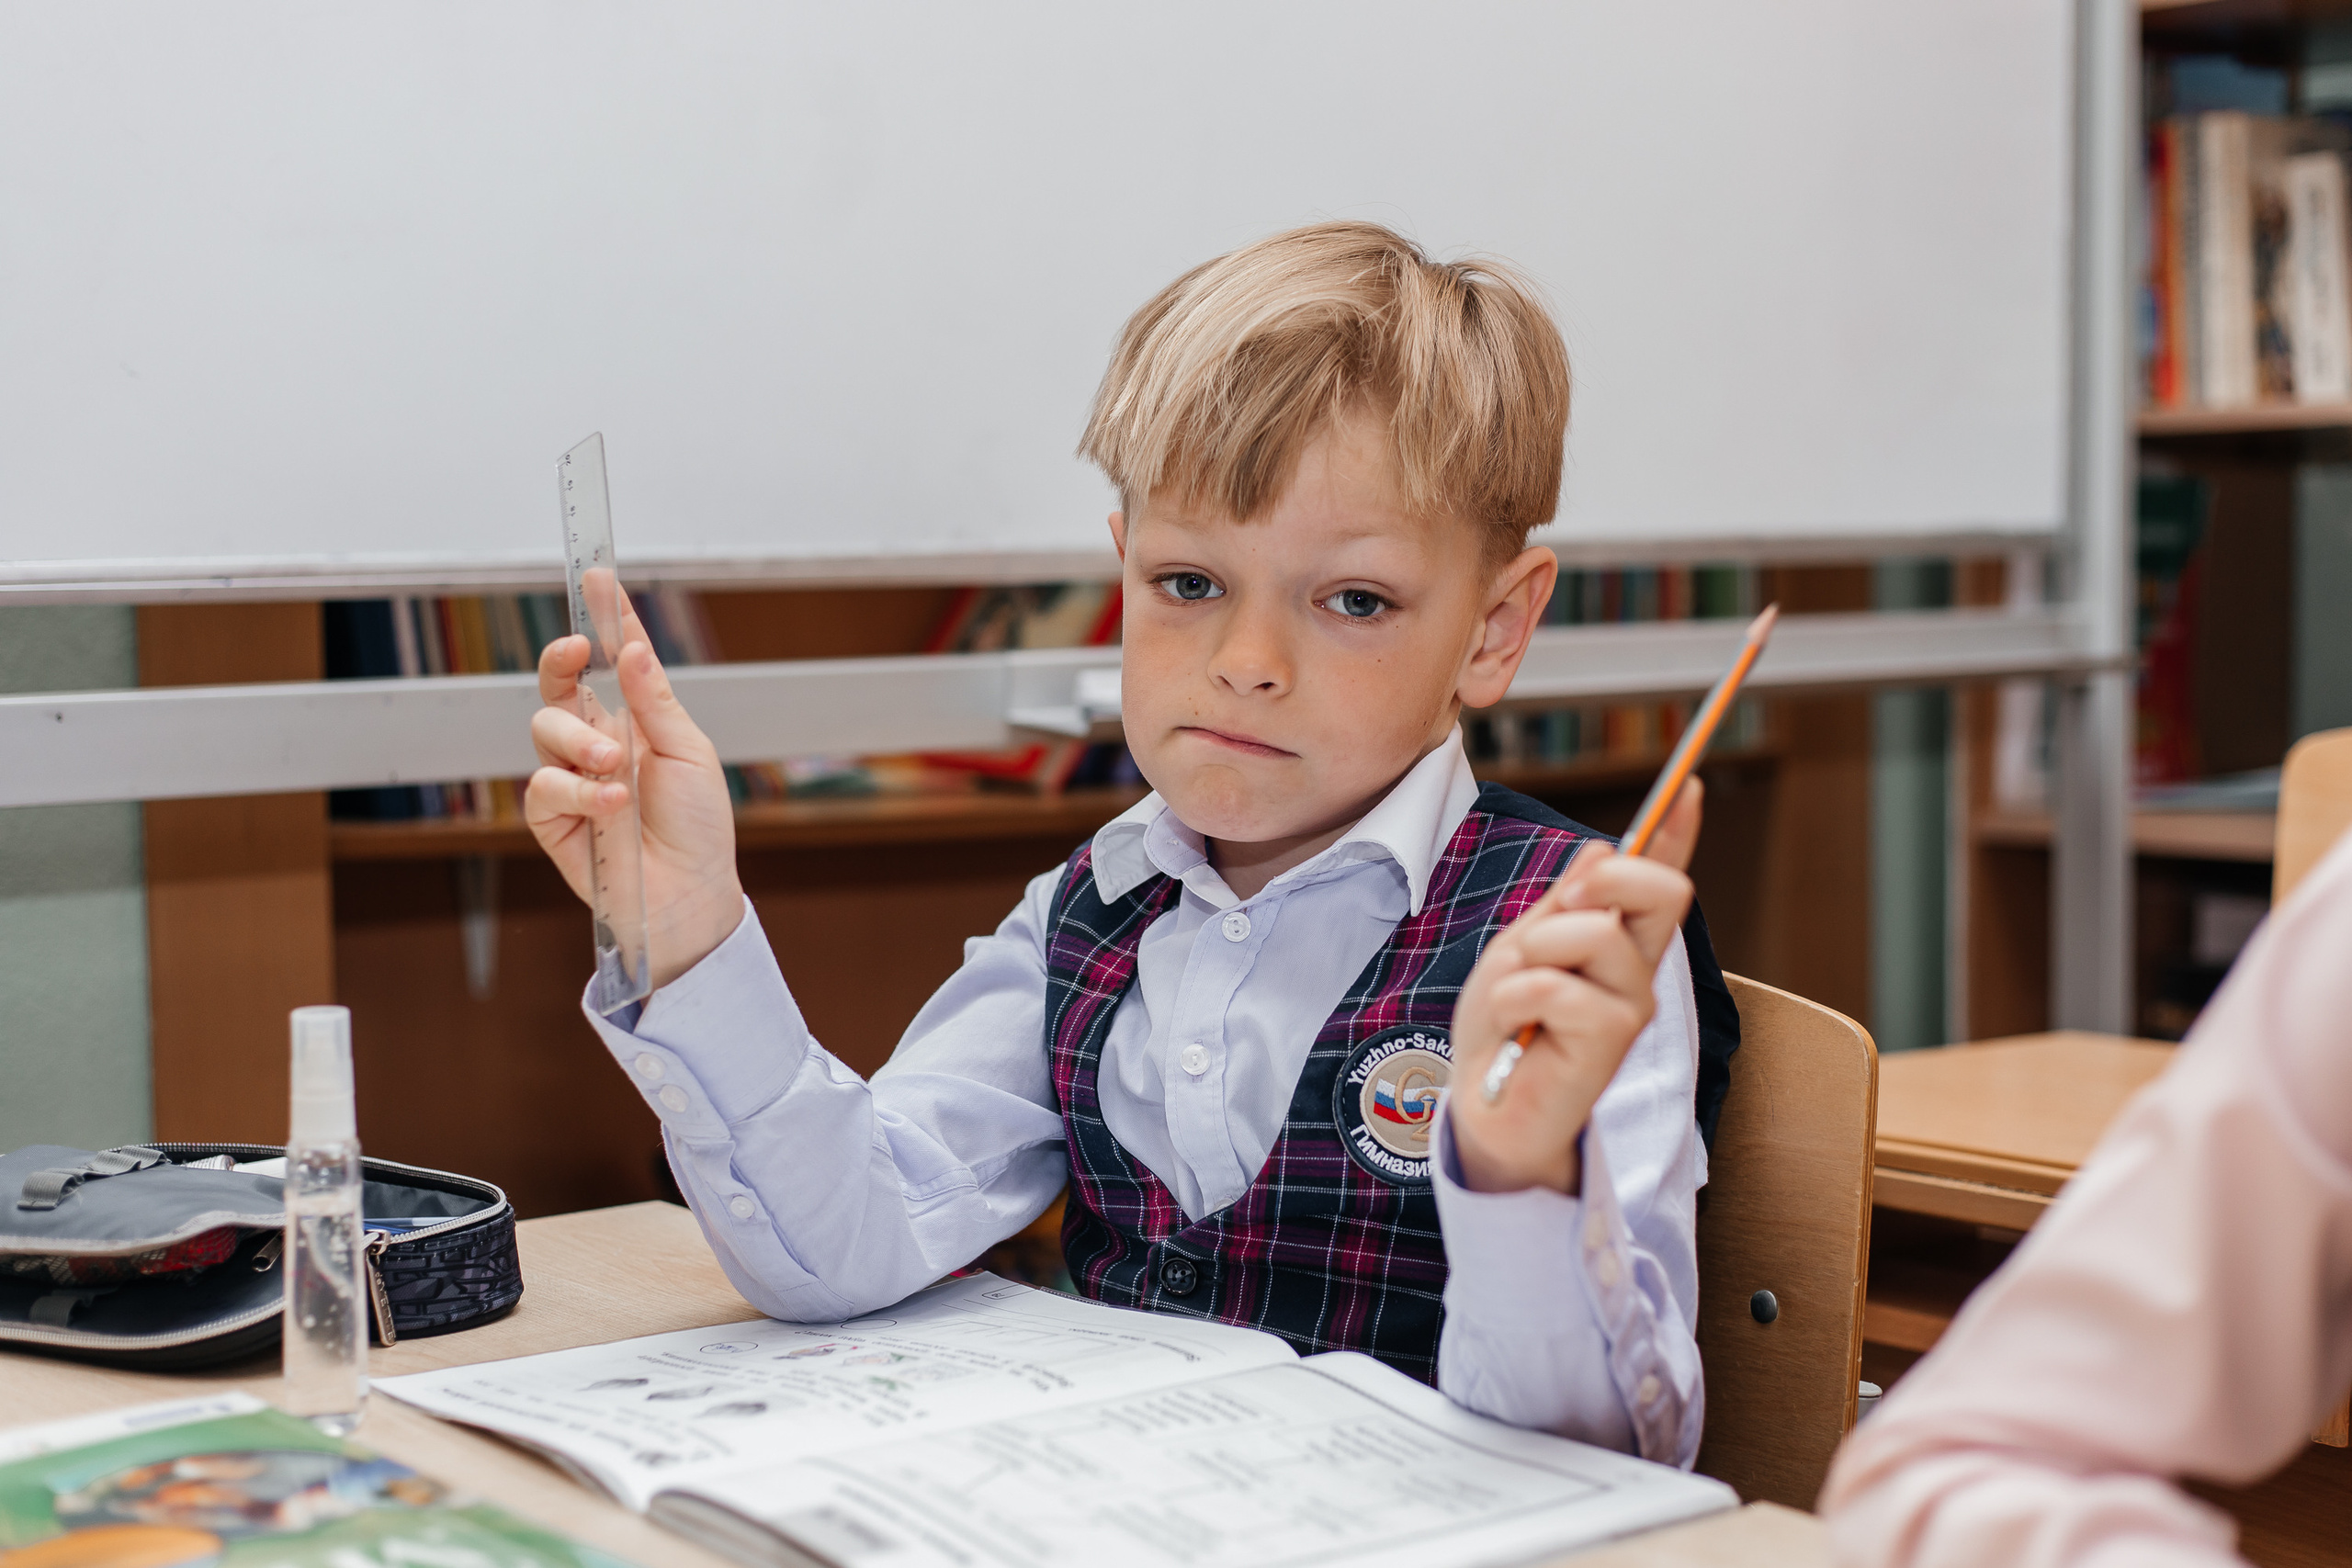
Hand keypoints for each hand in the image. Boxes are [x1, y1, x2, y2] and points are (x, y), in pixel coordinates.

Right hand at [524, 618, 745, 991]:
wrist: (691, 895)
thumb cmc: (699, 826)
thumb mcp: (689, 754)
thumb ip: (655, 702)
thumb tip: (633, 648)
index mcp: (633, 721)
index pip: (611, 662)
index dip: (603, 620)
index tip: (598, 578)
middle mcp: (597, 743)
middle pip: (557, 688)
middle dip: (560, 662)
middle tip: (577, 652)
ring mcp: (572, 779)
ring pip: (543, 731)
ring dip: (579, 742)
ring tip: (615, 767)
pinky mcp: (554, 820)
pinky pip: (542, 788)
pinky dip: (576, 791)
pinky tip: (610, 804)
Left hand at [1447, 780, 1702, 1195]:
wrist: (1484, 1109)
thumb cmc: (1503, 1030)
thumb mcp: (1519, 949)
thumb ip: (1561, 906)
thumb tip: (1600, 847)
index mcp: (1615, 942)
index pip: (1658, 879)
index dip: (1677, 830)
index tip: (1691, 784)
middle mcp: (1636, 971)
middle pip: (1664, 889)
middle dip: (1605, 879)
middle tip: (1559, 912)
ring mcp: (1630, 1006)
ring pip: (1593, 933)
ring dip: (1532, 953)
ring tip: (1517, 997)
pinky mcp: (1611, 1042)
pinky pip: (1555, 985)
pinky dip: (1514, 997)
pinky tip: (1514, 1029)